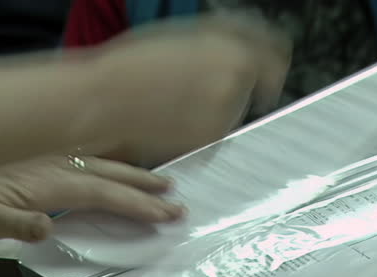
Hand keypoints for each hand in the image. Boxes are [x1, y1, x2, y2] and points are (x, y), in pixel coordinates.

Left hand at [0, 156, 185, 241]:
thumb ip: (12, 222)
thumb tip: (46, 230)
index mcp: (48, 184)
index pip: (104, 196)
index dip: (138, 206)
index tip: (167, 214)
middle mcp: (55, 167)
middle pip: (111, 177)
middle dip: (146, 189)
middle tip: (177, 199)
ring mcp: (48, 159)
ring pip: (102, 166)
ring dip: (132, 175)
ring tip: (160, 181)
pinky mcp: (39, 158)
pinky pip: (85, 160)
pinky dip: (108, 165)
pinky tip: (114, 168)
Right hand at [67, 14, 291, 165]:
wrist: (104, 100)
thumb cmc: (133, 66)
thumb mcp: (184, 36)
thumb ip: (222, 41)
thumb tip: (249, 48)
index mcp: (232, 47)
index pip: (272, 52)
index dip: (271, 58)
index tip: (271, 66)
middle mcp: (236, 80)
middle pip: (251, 82)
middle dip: (233, 84)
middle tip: (198, 86)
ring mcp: (225, 113)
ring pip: (232, 109)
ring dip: (214, 107)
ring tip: (175, 100)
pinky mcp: (210, 140)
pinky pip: (215, 132)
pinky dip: (201, 127)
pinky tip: (172, 117)